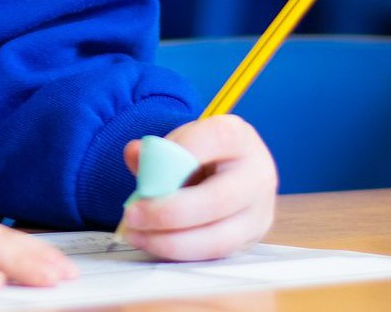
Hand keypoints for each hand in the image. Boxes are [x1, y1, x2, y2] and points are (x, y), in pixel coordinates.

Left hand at [117, 115, 276, 260]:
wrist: (227, 170)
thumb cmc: (199, 154)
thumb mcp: (179, 142)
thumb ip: (156, 151)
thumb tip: (135, 154)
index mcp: (239, 137)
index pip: (215, 139)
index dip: (178, 154)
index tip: (144, 171)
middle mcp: (258, 174)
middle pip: (217, 200)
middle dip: (167, 213)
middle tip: (131, 214)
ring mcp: (259, 211)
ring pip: (217, 237)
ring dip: (170, 241)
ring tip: (136, 234)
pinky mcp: (251, 239)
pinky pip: (213, 254)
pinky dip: (178, 252)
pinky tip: (153, 242)